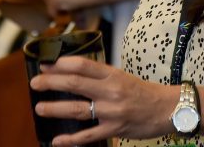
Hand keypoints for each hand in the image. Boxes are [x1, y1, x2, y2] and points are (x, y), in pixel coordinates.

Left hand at [30, 56, 176, 145]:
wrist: (167, 108)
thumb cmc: (142, 91)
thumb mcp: (120, 76)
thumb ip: (98, 75)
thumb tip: (70, 72)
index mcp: (112, 74)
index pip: (81, 65)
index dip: (60, 64)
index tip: (45, 65)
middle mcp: (111, 91)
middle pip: (75, 84)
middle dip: (51, 83)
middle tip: (35, 83)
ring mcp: (112, 111)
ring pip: (78, 109)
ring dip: (55, 109)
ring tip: (40, 108)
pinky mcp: (115, 129)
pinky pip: (89, 135)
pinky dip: (71, 139)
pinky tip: (57, 140)